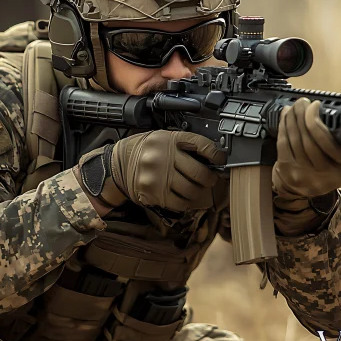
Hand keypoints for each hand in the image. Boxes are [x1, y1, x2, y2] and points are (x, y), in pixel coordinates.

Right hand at [75, 131, 225, 214]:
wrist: (119, 163)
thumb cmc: (147, 150)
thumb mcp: (165, 137)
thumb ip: (186, 145)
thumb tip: (214, 158)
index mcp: (169, 139)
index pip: (202, 145)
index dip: (217, 155)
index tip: (221, 160)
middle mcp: (163, 157)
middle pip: (200, 173)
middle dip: (210, 178)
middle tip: (210, 178)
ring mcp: (157, 177)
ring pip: (192, 191)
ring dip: (199, 192)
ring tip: (197, 188)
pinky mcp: (153, 193)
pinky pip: (179, 203)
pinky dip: (186, 202)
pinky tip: (184, 196)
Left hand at [273, 98, 340, 208]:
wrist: (311, 185)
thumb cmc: (332, 164)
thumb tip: (327, 109)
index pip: (330, 145)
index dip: (318, 123)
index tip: (315, 106)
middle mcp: (328, 174)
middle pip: (310, 142)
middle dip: (303, 116)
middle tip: (302, 102)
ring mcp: (307, 174)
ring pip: (295, 141)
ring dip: (292, 119)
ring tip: (294, 107)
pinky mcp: (289, 171)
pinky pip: (284, 145)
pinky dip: (283, 127)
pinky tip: (286, 117)